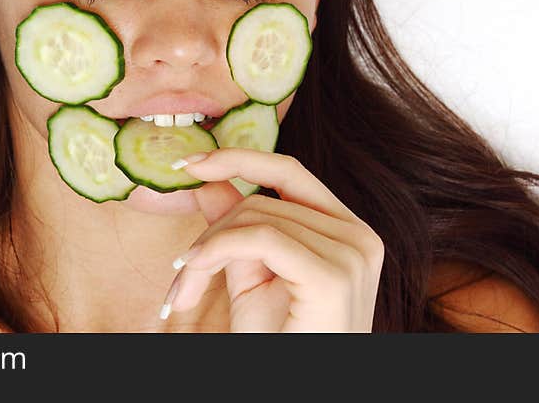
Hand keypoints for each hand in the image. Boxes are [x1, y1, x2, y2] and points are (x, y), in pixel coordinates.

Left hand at [161, 148, 383, 331]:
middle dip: (212, 232)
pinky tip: (192, 271)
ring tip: (185, 292)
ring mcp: (352, 255)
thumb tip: (207, 177)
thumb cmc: (278, 341)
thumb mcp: (249, 274)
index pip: (290, 173)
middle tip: (179, 267)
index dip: (238, 159)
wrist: (291, 391)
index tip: (189, 162)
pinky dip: (217, 250)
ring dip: (206, 253)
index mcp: (346, 230)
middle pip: (264, 201)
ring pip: (255, 218)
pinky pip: (260, 238)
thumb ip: (235, 223)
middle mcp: (358, 237)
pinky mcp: (333, 276)